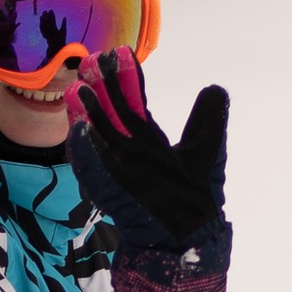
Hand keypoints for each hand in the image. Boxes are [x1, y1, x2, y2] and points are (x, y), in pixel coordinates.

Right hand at [71, 53, 231, 291]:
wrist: (190, 238)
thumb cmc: (196, 198)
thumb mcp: (207, 149)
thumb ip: (208, 118)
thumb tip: (214, 88)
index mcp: (147, 141)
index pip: (132, 104)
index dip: (125, 80)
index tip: (119, 53)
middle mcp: (130, 153)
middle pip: (111, 114)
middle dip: (101, 88)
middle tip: (90, 60)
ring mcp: (118, 172)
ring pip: (97, 137)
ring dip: (86, 114)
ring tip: (77, 88)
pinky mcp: (113, 193)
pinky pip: (94, 172)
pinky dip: (85, 153)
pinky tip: (79, 130)